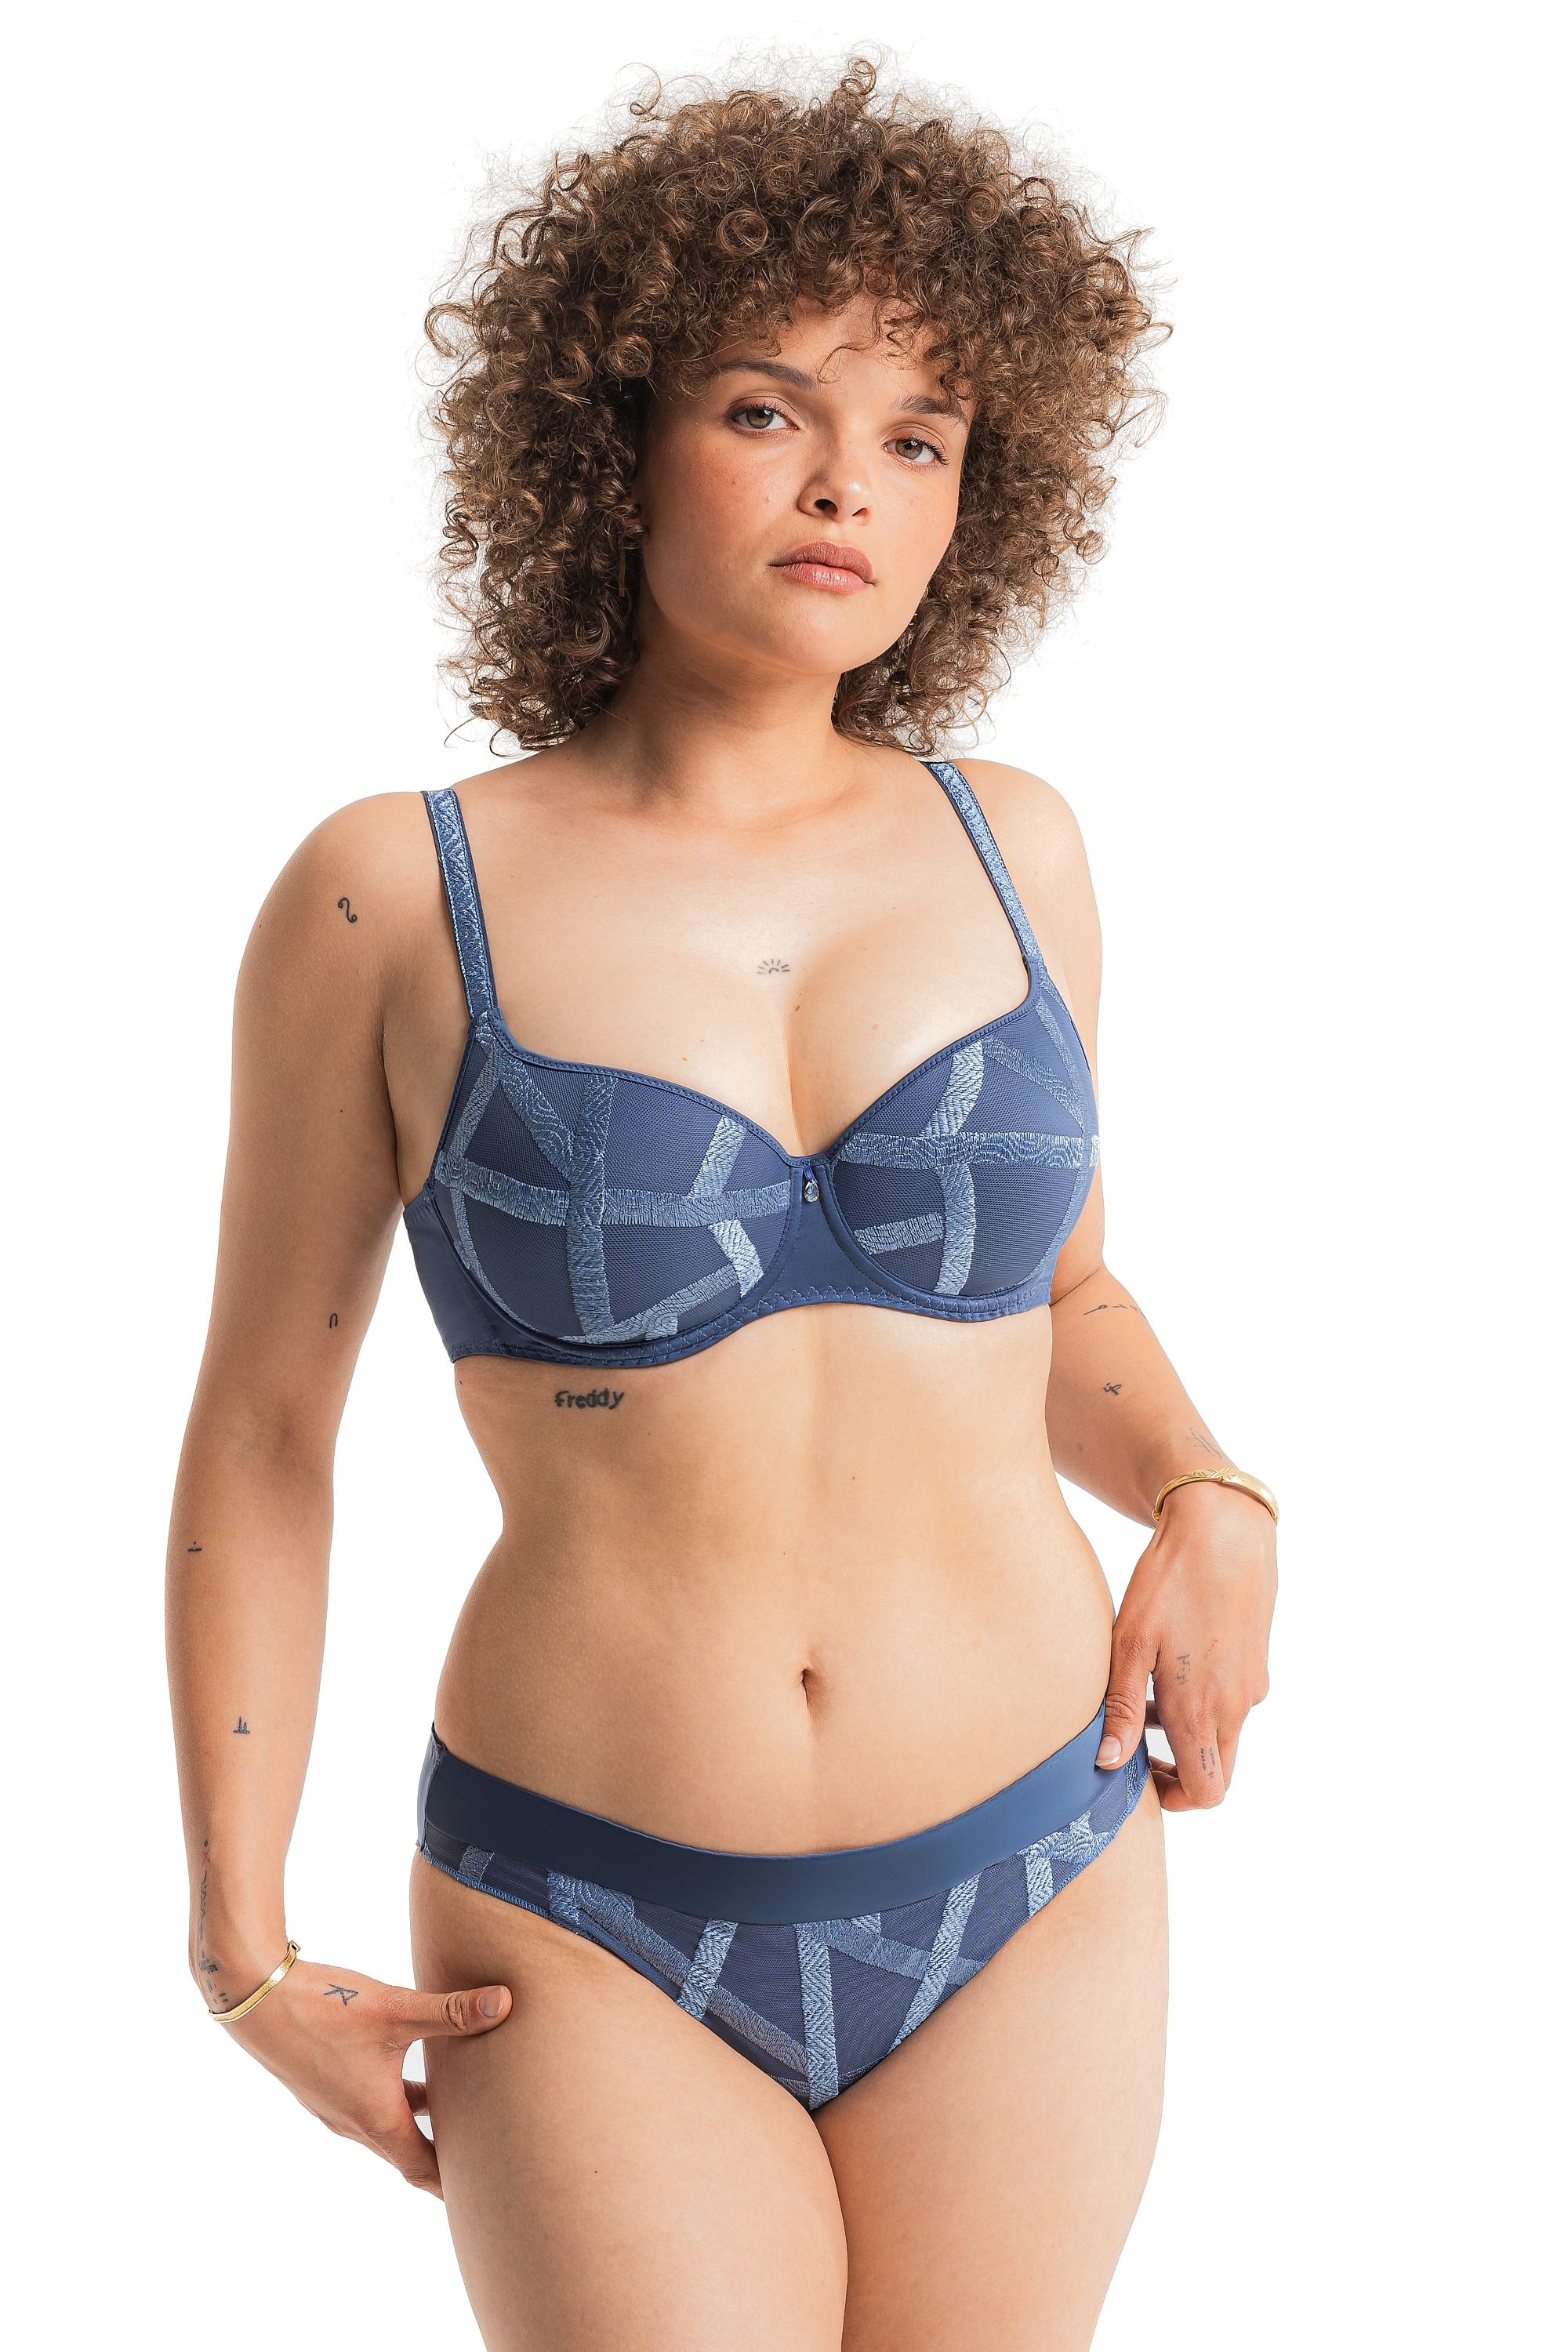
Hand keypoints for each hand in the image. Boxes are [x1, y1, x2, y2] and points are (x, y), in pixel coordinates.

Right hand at [213, 1953, 511, 2194]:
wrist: (256, 1998)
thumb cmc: (324, 2009)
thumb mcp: (395, 2010)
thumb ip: (451, 2010)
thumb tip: (504, 2002)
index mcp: (377, 2119)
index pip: (424, 2170)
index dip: (455, 2185)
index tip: (486, 2200)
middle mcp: (354, 2122)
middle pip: (408, 2154)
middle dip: (444, 2160)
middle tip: (483, 2164)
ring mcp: (336, 2104)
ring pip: (389, 2126)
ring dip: (422, 2126)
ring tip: (460, 2115)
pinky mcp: (325, 2083)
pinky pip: (370, 2105)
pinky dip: (399, 2101)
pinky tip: (414, 2069)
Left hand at [1096, 1480, 1276, 1810]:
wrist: (1224, 1526)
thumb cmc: (1169, 1581)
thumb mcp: (1130, 1643)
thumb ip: (1121, 1709)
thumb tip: (1108, 1763)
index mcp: (1202, 1709)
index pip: (1204, 1793)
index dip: (1171, 1798)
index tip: (1139, 1774)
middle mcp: (1236, 1705)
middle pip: (1218, 1771)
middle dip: (1180, 1771)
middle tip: (1138, 1743)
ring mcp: (1252, 1683)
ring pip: (1224, 1734)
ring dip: (1188, 1731)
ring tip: (1144, 1691)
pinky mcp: (1256, 1660)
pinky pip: (1231, 1699)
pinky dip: (1204, 1699)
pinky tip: (1170, 1660)